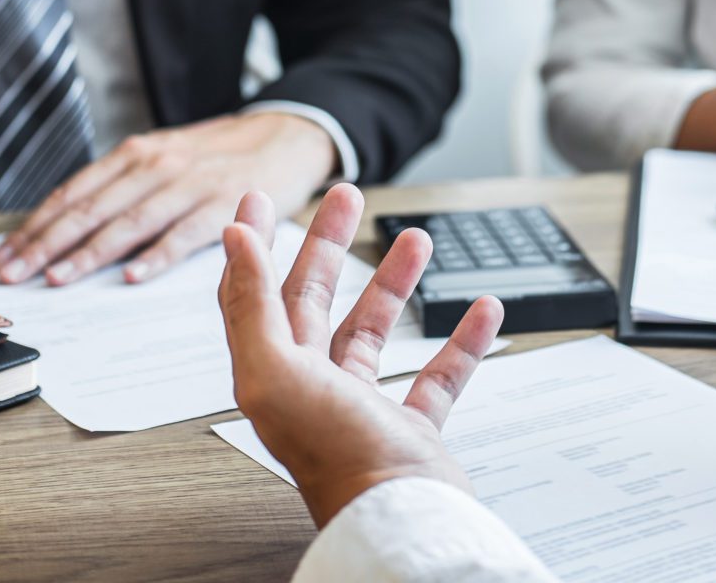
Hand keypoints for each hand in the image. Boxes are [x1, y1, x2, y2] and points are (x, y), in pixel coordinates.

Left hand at [0, 112, 336, 284]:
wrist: (288, 135)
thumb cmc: (221, 156)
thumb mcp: (167, 157)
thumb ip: (125, 187)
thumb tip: (70, 228)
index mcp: (137, 154)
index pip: (73, 194)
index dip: (35, 226)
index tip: (4, 257)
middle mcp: (157, 165)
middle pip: (90, 209)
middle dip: (45, 244)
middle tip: (12, 274)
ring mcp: (191, 185)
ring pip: (128, 222)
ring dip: (88, 253)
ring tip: (56, 278)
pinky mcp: (225, 206)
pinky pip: (184, 234)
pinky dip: (157, 255)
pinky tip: (132, 276)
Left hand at [219, 185, 503, 526]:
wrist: (400, 519)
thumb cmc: (337, 458)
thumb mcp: (278, 372)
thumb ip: (253, 304)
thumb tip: (236, 239)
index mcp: (272, 372)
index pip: (254, 292)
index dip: (255, 242)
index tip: (261, 196)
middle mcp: (312, 387)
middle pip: (314, 298)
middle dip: (329, 243)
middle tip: (345, 197)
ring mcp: (361, 409)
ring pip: (374, 331)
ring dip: (394, 282)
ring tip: (417, 240)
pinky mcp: (408, 431)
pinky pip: (435, 376)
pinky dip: (458, 341)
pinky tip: (479, 310)